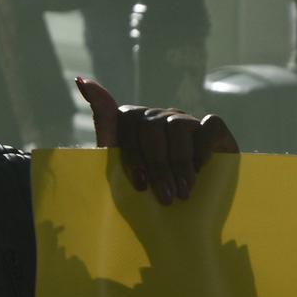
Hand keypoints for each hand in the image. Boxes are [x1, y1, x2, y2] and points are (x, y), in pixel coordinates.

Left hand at [76, 76, 237, 206]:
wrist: (187, 216)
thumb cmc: (146, 191)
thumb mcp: (118, 163)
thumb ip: (104, 124)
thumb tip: (82, 79)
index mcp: (131, 121)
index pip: (125, 123)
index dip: (133, 157)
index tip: (140, 185)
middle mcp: (158, 116)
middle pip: (153, 128)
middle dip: (158, 167)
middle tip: (166, 197)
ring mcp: (186, 120)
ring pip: (180, 127)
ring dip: (180, 164)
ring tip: (184, 192)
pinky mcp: (213, 128)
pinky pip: (209, 126)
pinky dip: (203, 150)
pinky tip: (201, 170)